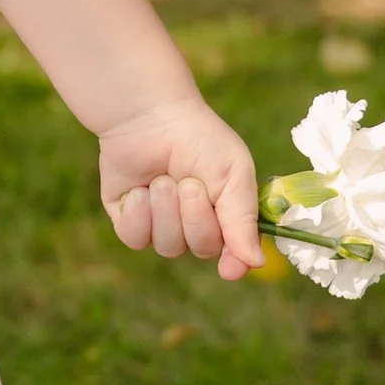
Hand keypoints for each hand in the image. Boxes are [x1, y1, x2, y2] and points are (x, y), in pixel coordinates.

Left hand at [96, 98, 261, 277]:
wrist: (149, 116)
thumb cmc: (199, 139)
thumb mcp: (233, 173)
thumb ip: (243, 218)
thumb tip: (256, 263)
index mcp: (225, 215)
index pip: (234, 254)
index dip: (234, 263)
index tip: (229, 268)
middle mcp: (193, 225)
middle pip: (200, 249)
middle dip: (195, 216)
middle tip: (188, 183)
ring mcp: (160, 224)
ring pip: (168, 247)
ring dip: (166, 210)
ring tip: (161, 179)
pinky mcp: (128, 220)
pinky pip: (135, 239)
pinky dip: (139, 215)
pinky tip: (139, 191)